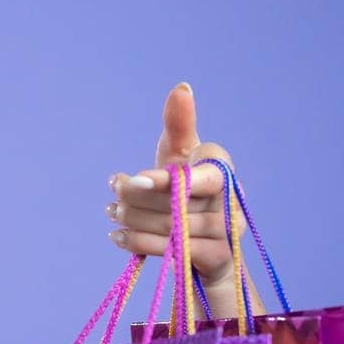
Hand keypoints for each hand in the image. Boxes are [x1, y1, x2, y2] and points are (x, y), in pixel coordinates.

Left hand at [105, 82, 257, 316]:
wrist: (207, 249)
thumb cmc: (188, 194)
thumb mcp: (179, 158)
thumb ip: (178, 127)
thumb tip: (182, 88)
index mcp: (220, 166)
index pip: (192, 172)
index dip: (162, 180)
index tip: (130, 181)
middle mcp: (232, 194)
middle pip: (174, 200)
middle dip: (135, 201)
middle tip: (111, 202)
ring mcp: (230, 226)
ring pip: (170, 225)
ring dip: (133, 222)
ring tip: (113, 215)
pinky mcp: (221, 255)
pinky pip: (174, 249)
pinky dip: (139, 244)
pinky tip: (117, 237)